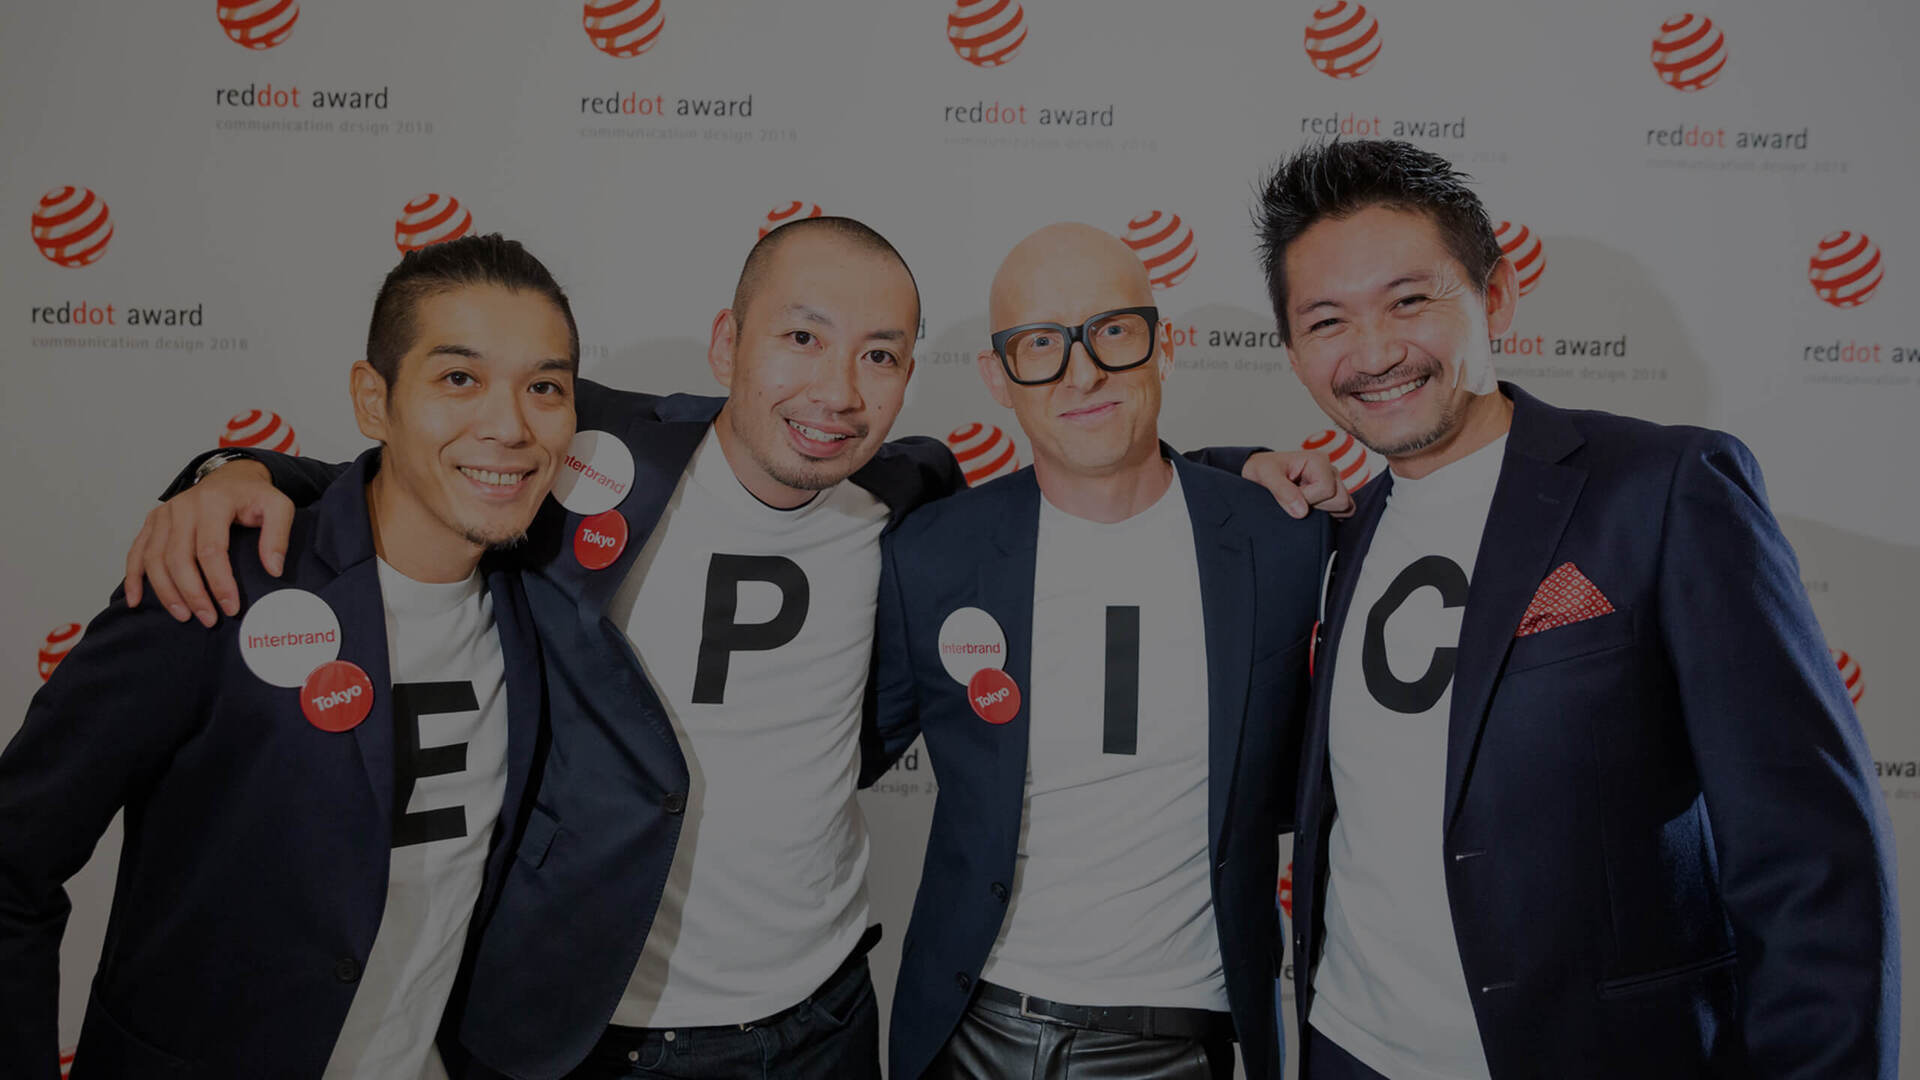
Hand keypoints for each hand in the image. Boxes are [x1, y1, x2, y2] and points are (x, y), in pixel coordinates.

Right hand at [124, 460, 292, 624]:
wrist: (230, 477)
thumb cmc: (253, 496)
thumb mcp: (278, 507)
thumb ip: (278, 536)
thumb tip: (273, 569)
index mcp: (214, 502)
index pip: (211, 550)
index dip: (219, 582)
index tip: (230, 607)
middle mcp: (183, 507)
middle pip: (179, 558)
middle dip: (193, 593)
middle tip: (209, 619)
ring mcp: (164, 514)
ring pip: (155, 559)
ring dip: (167, 592)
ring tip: (184, 616)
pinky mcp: (152, 521)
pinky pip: (137, 551)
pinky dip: (134, 577)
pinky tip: (135, 600)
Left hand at [1241, 450, 1355, 519]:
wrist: (1260, 471)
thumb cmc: (1264, 468)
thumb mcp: (1266, 475)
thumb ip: (1283, 491)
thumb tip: (1302, 512)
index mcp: (1319, 461)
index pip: (1327, 490)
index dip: (1307, 498)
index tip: (1290, 495)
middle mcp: (1330, 471)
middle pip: (1341, 500)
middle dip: (1318, 506)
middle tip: (1297, 499)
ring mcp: (1334, 483)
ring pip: (1344, 507)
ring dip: (1322, 511)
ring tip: (1302, 502)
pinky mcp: (1332, 495)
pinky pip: (1341, 512)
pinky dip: (1326, 515)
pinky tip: (1308, 507)